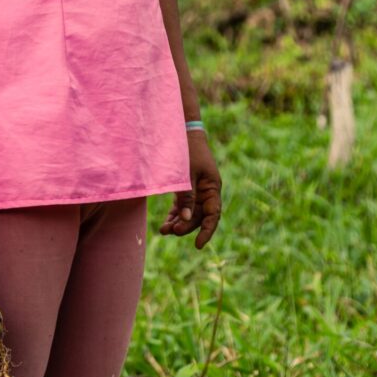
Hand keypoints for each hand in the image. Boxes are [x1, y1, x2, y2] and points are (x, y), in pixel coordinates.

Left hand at [159, 131, 220, 248]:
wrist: (182, 131)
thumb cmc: (187, 149)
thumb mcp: (186, 173)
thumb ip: (187, 196)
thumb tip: (186, 219)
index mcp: (213, 187)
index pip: (213, 215)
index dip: (207, 231)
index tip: (198, 245)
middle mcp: (207, 191)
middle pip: (199, 216)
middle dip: (186, 226)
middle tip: (171, 231)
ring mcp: (197, 189)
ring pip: (189, 212)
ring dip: (178, 222)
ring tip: (164, 231)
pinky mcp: (187, 187)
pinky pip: (183, 205)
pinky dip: (175, 213)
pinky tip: (166, 222)